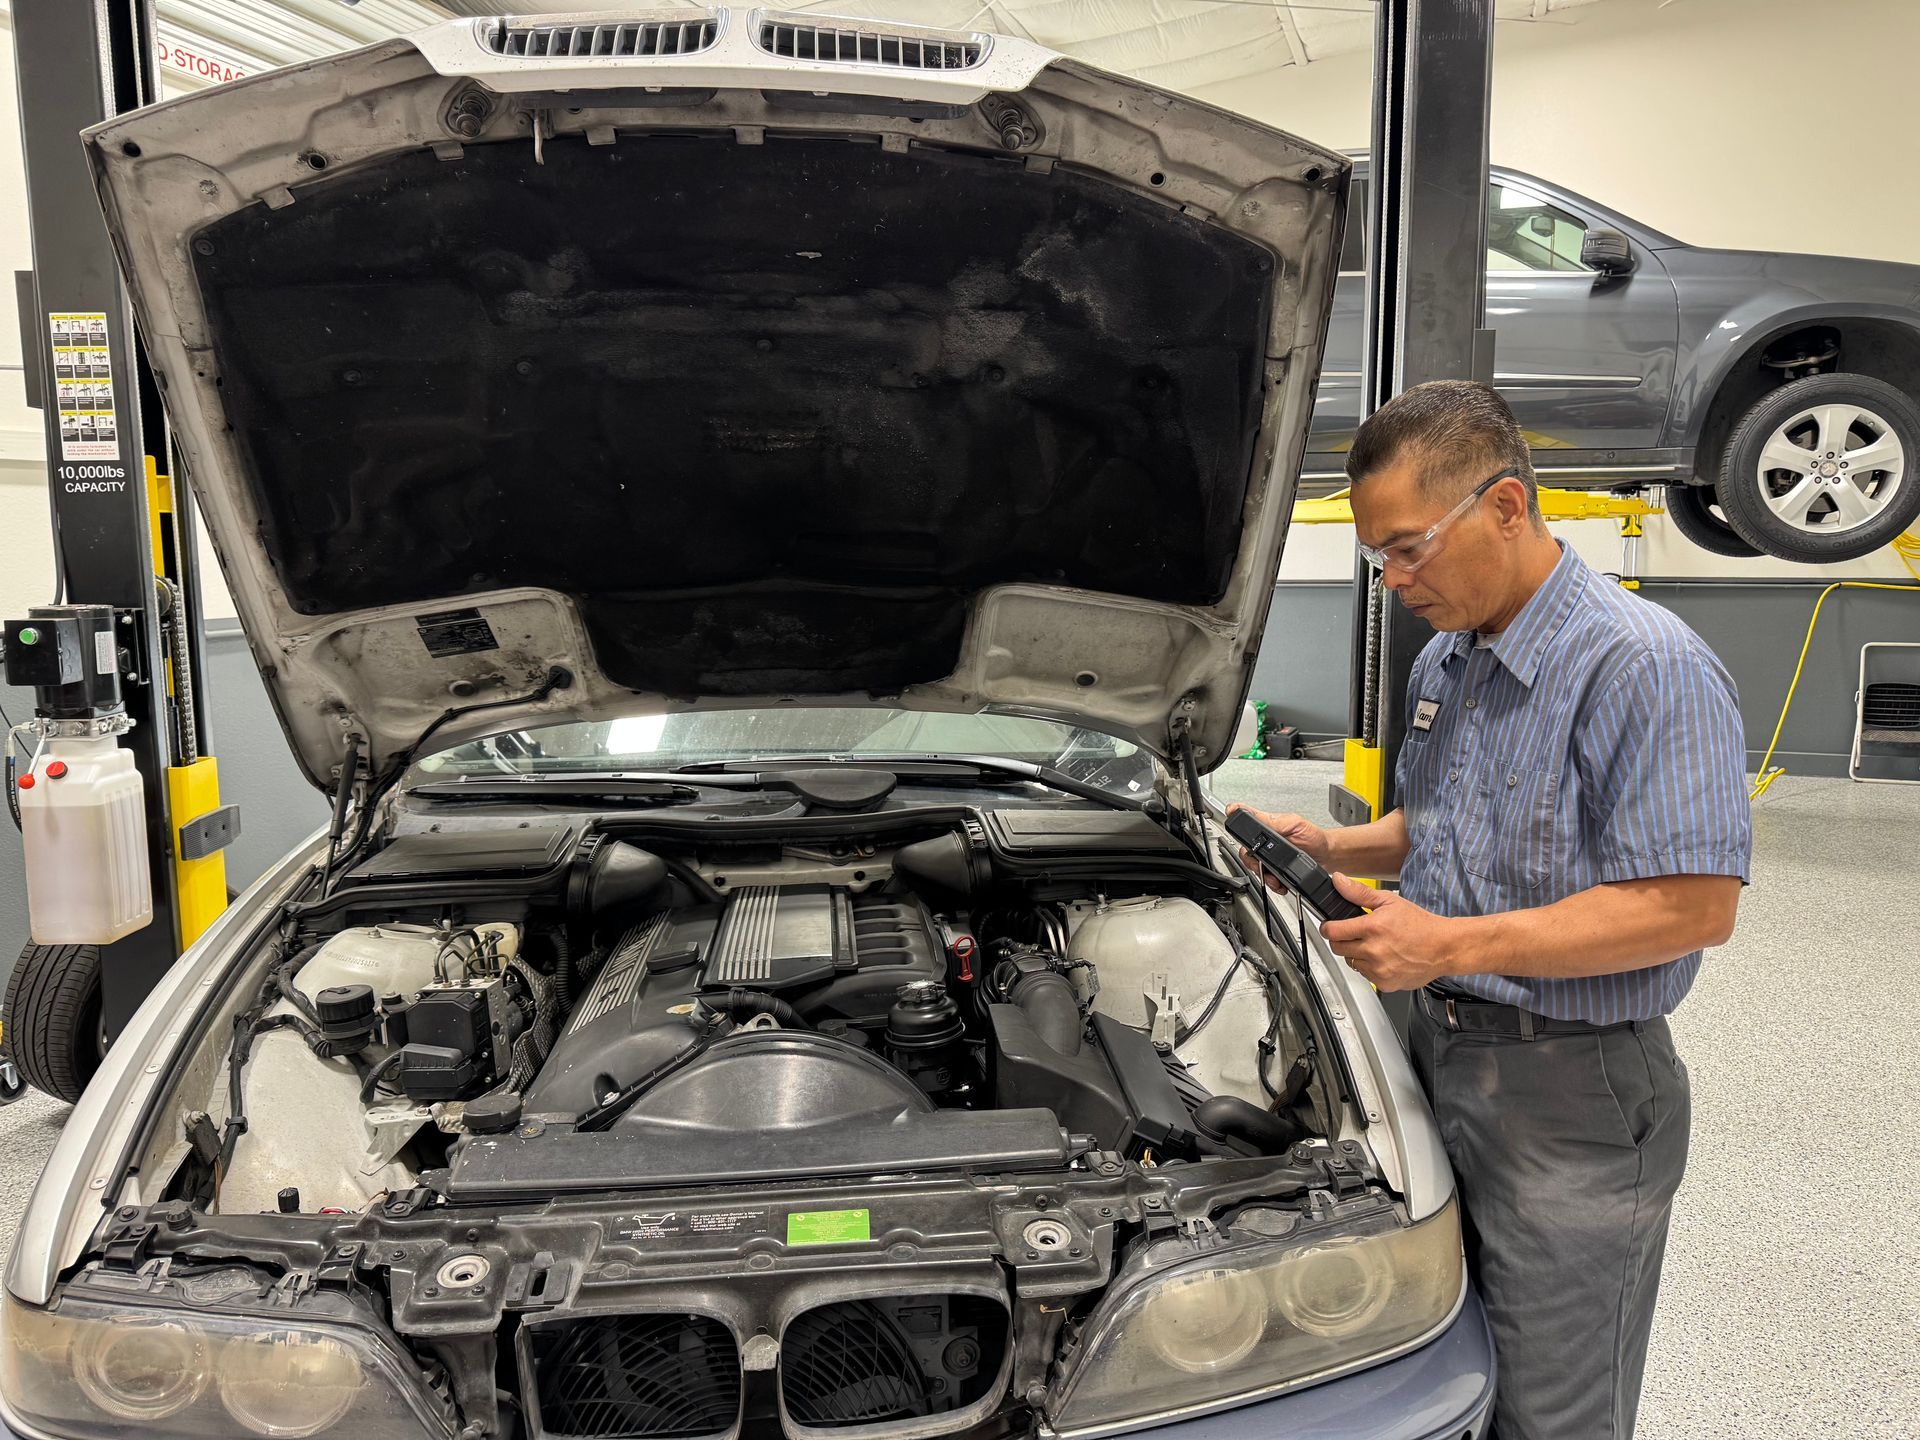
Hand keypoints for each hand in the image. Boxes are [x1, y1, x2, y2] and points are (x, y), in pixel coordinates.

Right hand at [1225, 803, 1330, 878]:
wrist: (1327, 856)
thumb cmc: (1314, 838)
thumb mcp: (1295, 824)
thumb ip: (1273, 822)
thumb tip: (1253, 815)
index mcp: (1268, 826)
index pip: (1244, 823)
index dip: (1235, 826)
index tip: (1235, 829)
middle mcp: (1265, 841)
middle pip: (1245, 852)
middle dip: (1253, 862)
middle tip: (1264, 865)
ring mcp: (1269, 857)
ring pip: (1254, 868)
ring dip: (1264, 876)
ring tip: (1275, 877)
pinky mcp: (1275, 870)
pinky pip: (1266, 880)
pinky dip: (1272, 884)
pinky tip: (1280, 882)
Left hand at [1317, 873, 1461, 991]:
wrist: (1444, 947)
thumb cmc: (1420, 925)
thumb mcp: (1389, 902)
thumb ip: (1359, 893)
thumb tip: (1338, 881)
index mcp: (1372, 928)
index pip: (1332, 931)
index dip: (1327, 927)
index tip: (1330, 926)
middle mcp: (1373, 951)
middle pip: (1337, 948)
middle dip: (1341, 940)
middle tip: (1354, 934)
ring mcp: (1379, 970)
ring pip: (1351, 962)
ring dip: (1356, 954)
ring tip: (1374, 945)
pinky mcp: (1385, 983)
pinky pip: (1365, 976)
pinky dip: (1370, 967)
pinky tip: (1383, 958)